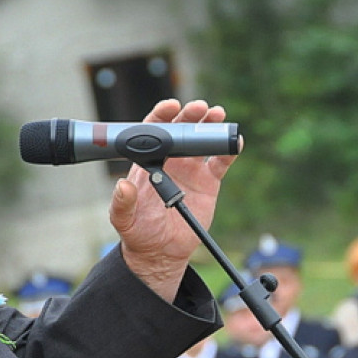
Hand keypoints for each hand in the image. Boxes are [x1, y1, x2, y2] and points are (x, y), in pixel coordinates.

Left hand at [110, 99, 239, 301]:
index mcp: (149, 162)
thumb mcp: (123, 218)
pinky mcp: (209, 182)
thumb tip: (123, 185)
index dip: (162, 116)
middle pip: (181, 130)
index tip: (170, 106)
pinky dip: (228, 151)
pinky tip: (236, 142)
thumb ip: (122, 202)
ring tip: (218, 116)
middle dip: (190, 116)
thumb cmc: (138, 231)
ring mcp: (191, 169)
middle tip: (199, 108)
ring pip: (202, 141)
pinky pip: (220, 162)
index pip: (154, 131)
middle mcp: (170, 160)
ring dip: (210, 126)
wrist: (160, 251)